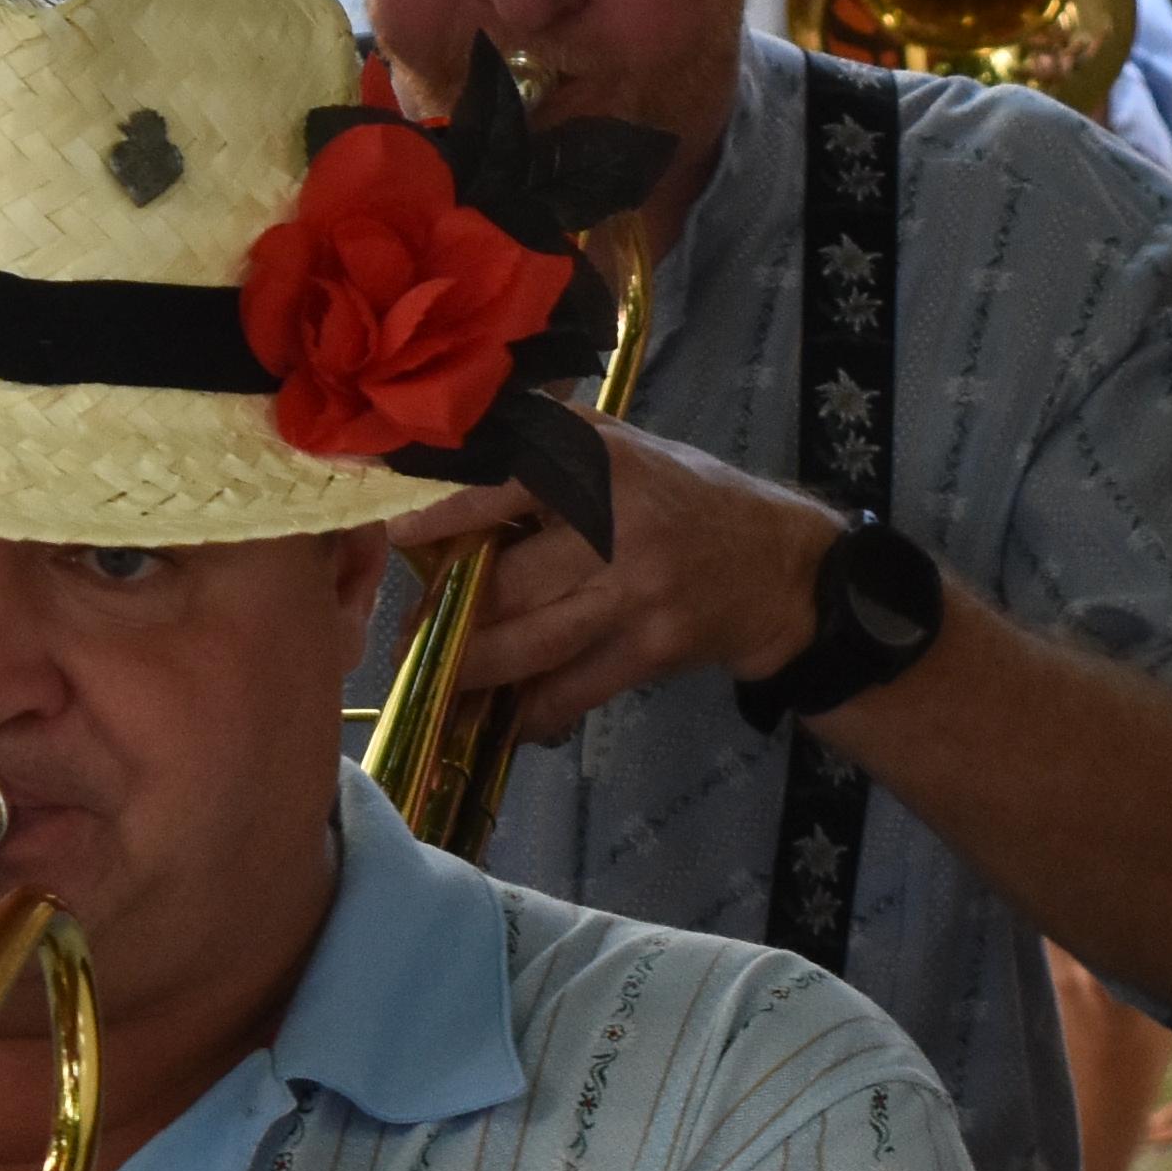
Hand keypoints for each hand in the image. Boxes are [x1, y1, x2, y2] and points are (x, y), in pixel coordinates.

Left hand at [384, 418, 843, 742]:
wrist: (782, 568)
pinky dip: (531, 712)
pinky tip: (502, 721)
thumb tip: (437, 474)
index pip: (503, 483)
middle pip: (506, 580)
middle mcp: (617, 522)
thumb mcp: (619, 450)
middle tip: (406, 632)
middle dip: (446, 615)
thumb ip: (543, 455)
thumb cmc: (681, 498)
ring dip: (474, 670)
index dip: (440, 513)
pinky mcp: (654, 646)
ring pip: (530, 642)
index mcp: (599, 461)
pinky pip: (573, 689)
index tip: (390, 537)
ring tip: (438, 678)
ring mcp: (638, 589)